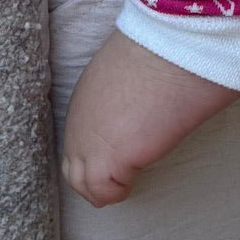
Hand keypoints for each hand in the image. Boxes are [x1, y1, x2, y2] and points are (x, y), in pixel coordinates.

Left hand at [61, 28, 239, 207]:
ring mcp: (91, 144)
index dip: (94, 148)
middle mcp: (79, 123)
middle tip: (119, 173)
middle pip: (72, 167)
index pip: (77, 136)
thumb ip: (118, 84)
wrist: (167, 51)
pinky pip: (107, 191)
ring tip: (129, 179)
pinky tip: (137, 177)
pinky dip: (121, 190)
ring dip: (105, 187)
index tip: (116, 148)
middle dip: (92, 175)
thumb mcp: (124, 65)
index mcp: (83, 96)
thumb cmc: (157, 48)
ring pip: (83, 185)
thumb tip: (135, 91)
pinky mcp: (112, 160)